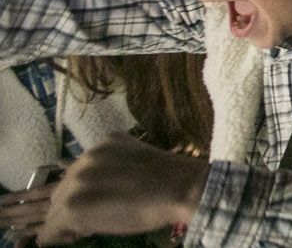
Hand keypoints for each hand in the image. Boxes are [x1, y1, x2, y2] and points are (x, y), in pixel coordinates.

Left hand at [1, 135, 207, 243]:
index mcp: (101, 147)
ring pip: (49, 209)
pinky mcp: (73, 207)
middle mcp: (84, 162)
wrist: (179, 187)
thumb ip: (114, 166)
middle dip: (35, 206)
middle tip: (3, 211)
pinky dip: (48, 238)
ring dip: (33, 223)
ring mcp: (77, 184)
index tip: (33, 198)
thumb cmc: (170, 177)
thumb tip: (99, 192)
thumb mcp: (137, 159)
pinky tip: (39, 242)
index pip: (70, 173)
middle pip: (54, 190)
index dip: (57, 191)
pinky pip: (52, 229)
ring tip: (4, 223)